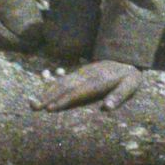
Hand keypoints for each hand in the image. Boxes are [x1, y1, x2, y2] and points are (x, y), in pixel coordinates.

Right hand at [30, 59, 145, 113]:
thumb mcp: (130, 85)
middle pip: (66, 86)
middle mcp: (87, 75)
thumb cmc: (130, 76)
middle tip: (34, 107)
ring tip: (34, 101)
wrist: (128, 56)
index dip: (64, 100)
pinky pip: (64, 77)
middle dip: (49, 97)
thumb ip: (119, 95)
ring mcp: (83, 71)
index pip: (78, 91)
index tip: (50, 108)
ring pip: (62, 81)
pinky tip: (43, 88)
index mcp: (99, 80)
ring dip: (47, 91)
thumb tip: (107, 107)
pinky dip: (52, 83)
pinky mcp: (81, 71)